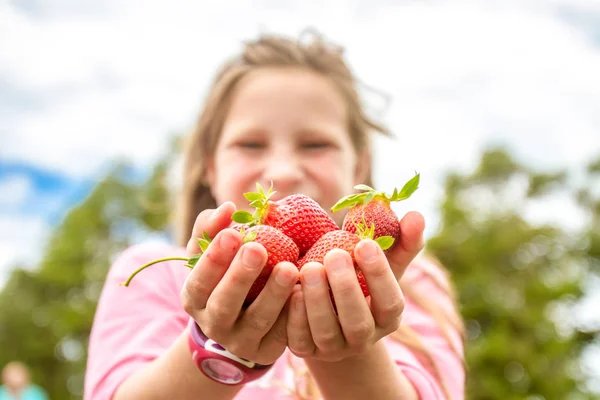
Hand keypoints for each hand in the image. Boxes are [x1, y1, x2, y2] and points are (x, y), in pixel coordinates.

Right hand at [181, 202, 298, 365]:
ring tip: (289, 268)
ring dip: (273, 294)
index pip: (199, 281)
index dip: (213, 259)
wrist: (241, 323)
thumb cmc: (225, 275)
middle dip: (240, 276)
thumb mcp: (212, 254)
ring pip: (257, 320)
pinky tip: (304, 292)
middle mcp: (214, 324)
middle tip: (257, 248)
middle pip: (224, 304)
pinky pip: (282, 334)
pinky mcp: (267, 350)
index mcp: (195, 298)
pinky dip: (293, 313)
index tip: (233, 233)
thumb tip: (226, 207)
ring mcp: (241, 341)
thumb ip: (212, 228)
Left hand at [286, 211, 424, 361]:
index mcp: (387, 318)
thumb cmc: (361, 277)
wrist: (330, 307)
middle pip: (358, 323)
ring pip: (327, 333)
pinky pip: (300, 340)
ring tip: (309, 267)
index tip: (364, 243)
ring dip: (318, 300)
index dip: (379, 276)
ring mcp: (334, 348)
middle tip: (334, 254)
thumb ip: (402, 240)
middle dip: (346, 288)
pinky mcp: (306, 350)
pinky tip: (292, 291)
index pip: (390, 303)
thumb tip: (416, 215)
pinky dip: (295, 317)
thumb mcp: (383, 261)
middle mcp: (363, 339)